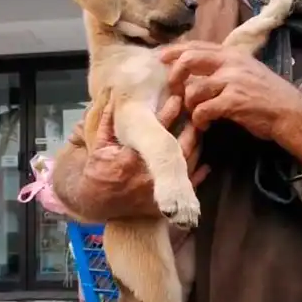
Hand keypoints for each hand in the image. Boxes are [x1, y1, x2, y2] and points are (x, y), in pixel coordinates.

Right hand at [83, 96, 210, 217]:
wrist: (97, 203)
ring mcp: (159, 189)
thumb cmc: (98, 172)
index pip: (157, 130)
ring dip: (196, 147)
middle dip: (190, 129)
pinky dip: (198, 174)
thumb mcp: (98, 147)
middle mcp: (150, 174)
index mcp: (133, 158)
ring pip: (187, 164)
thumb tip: (112, 101)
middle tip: (196, 115)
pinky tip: (204, 163)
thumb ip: (107, 124)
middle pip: (179, 147)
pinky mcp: (165, 201)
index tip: (177, 99)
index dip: (169, 112)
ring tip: (200, 132)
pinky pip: (187, 186)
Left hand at [161, 41, 301, 143]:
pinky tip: (204, 124)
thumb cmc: (266, 94)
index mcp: (232, 54)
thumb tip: (195, 65)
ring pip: (193, 90)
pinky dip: (199, 119)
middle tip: (173, 90)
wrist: (289, 112)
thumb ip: (223, 65)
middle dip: (174, 76)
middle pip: (189, 60)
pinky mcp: (233, 102)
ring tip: (195, 113)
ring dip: (189, 105)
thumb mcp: (246, 70)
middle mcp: (231, 63)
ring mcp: (232, 81)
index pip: (196, 45)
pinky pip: (203, 109)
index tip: (160, 57)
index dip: (174, 50)